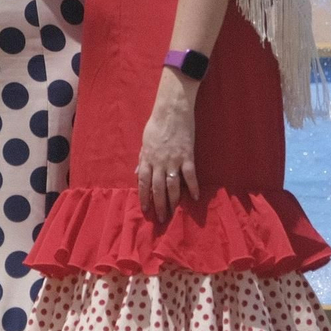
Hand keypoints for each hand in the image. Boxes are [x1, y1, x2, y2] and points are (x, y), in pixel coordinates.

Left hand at [136, 70, 198, 221]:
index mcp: (147, 158)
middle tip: (161, 219)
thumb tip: (137, 172)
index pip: (143, 182)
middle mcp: (159, 162)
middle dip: (158, 205)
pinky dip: (192, 188)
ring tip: (174, 213)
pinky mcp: (187, 156)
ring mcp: (173, 160)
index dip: (144, 197)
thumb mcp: (144, 141)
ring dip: (173, 201)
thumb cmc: (156, 124)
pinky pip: (190, 176)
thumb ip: (142, 158)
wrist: (172, 111)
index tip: (145, 209)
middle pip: (158, 188)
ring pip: (173, 186)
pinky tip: (194, 198)